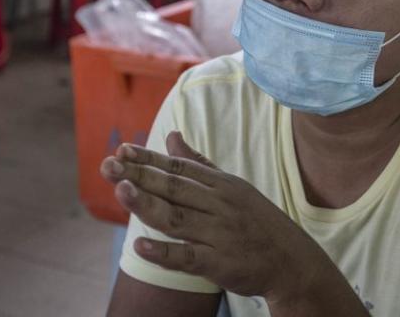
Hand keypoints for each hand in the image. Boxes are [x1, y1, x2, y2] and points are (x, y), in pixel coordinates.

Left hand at [99, 132, 332, 306]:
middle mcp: (219, 205)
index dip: (149, 159)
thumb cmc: (257, 221)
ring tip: (121, 191)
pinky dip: (164, 252)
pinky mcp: (219, 263)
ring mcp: (219, 234)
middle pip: (173, 188)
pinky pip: (188, 257)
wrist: (291, 260)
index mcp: (221, 184)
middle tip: (108, 165)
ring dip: (147, 204)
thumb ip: (199, 163)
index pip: (179, 168)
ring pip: (177, 218)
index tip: (121, 150)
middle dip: (139, 175)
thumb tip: (172, 136)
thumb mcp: (233, 187)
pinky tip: (140, 246)